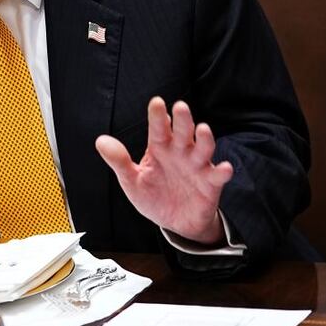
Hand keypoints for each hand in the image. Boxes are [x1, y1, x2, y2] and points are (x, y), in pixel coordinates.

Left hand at [95, 97, 233, 244]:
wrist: (175, 223)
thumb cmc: (154, 195)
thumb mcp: (132, 181)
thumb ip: (119, 161)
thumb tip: (100, 140)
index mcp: (160, 148)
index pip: (159, 129)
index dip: (158, 116)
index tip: (156, 102)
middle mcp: (181, 152)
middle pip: (183, 133)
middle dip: (183, 120)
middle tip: (180, 107)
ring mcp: (197, 166)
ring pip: (203, 149)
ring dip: (204, 139)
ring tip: (203, 129)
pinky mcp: (210, 184)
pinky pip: (218, 176)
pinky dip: (222, 172)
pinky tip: (224, 168)